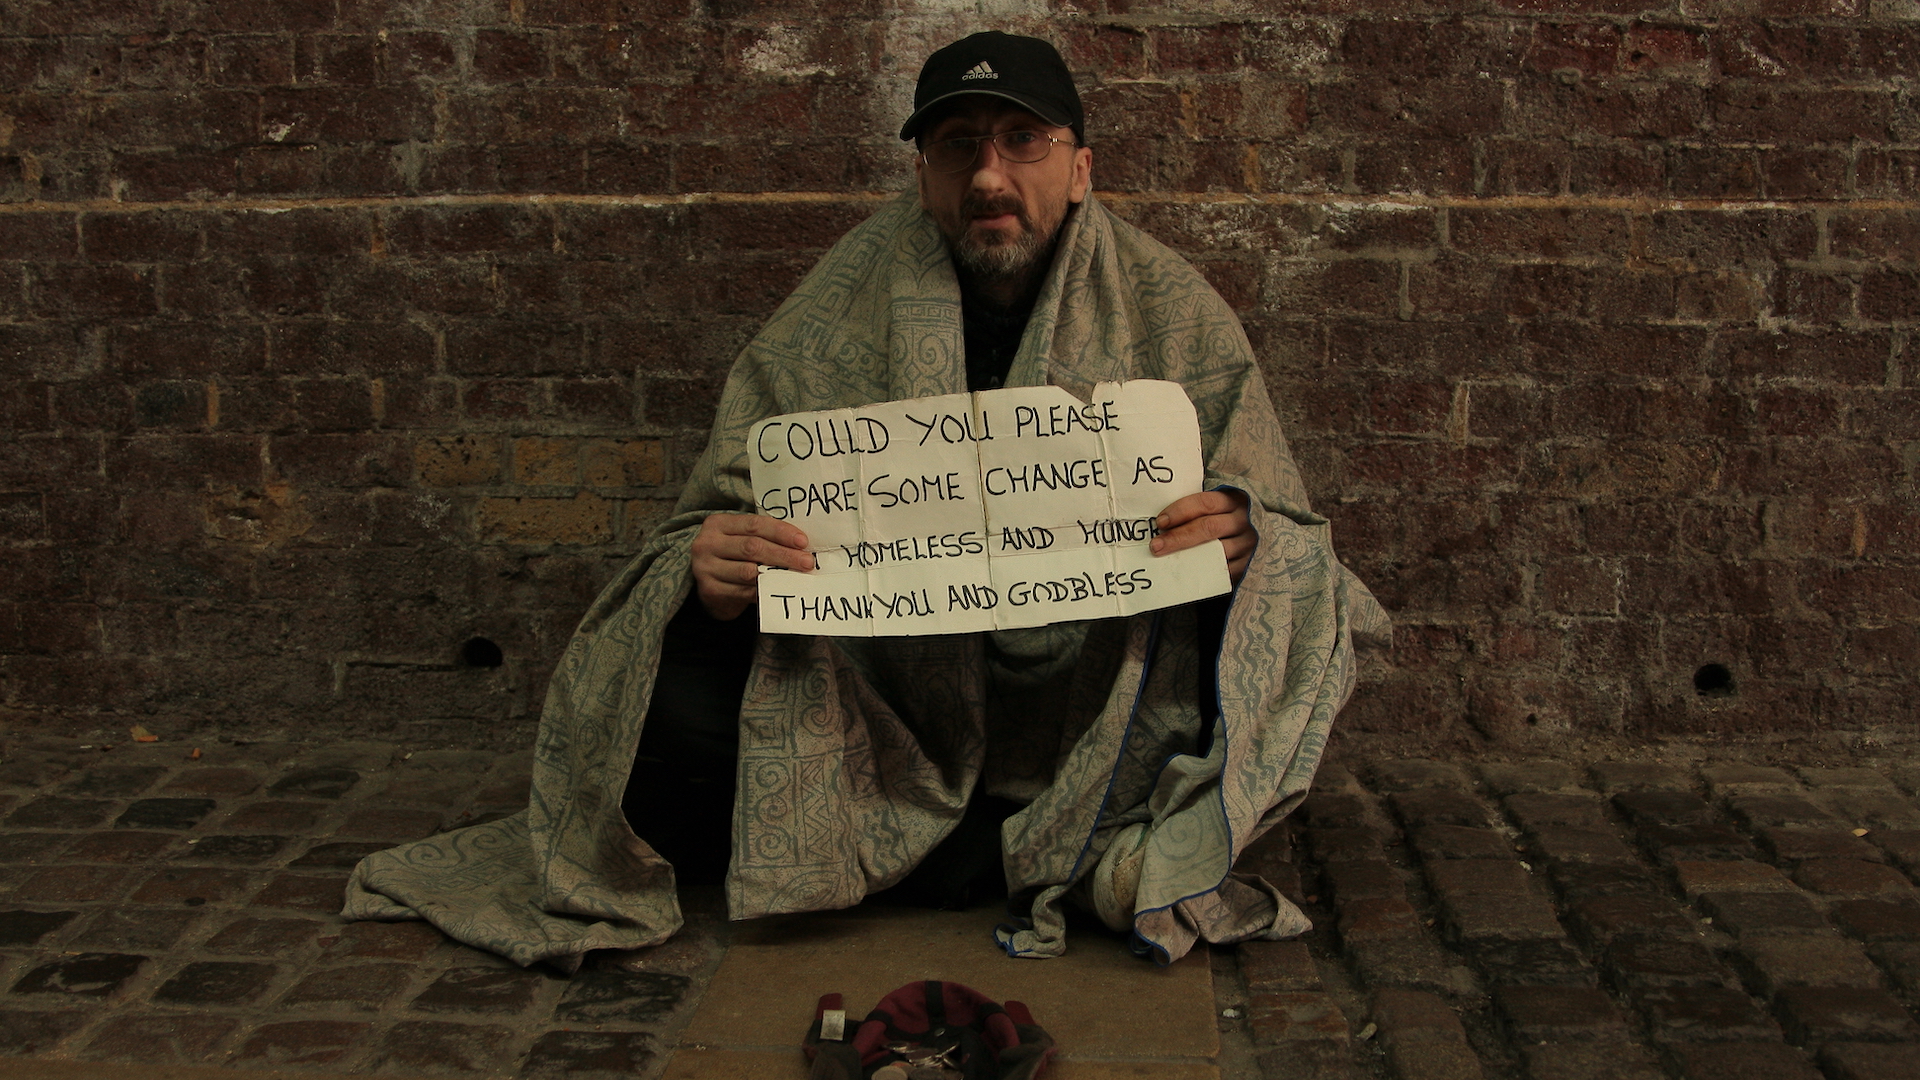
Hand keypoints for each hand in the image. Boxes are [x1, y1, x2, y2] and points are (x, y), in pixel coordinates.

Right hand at [689, 513, 813, 620]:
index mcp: (718, 524)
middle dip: (784, 554)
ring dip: (777, 574)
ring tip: (797, 575)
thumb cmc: (732, 556)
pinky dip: (765, 590)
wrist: (707, 586)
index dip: (780, 532)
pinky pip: (744, 591)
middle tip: (807, 562)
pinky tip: (779, 588)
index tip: (803, 541)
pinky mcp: (710, 591)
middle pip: (752, 547)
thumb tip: (800, 543)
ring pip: (749, 571)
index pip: (754, 524)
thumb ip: (762, 536)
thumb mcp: (740, 538)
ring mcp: (706, 568)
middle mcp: (708, 544)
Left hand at [1151, 489, 1253, 583]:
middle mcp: (1243, 521)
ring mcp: (1247, 545)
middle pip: (1208, 527)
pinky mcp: (1247, 566)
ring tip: (1166, 561)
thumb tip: (1161, 522)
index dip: (1181, 511)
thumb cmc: (1220, 520)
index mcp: (1233, 500)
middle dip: (1178, 537)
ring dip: (1187, 557)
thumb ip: (1194, 511)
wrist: (1247, 539)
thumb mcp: (1213, 509)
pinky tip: (1184, 573)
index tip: (1160, 522)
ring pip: (1215, 552)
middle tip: (1156, 546)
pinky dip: (1201, 572)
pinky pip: (1221, 571)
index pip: (1205, 502)